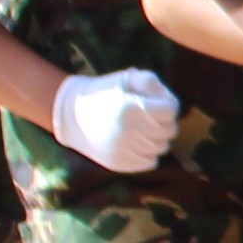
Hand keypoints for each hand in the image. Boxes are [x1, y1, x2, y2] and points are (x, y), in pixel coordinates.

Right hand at [45, 69, 181, 173]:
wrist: (71, 116)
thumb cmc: (103, 93)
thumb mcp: (125, 78)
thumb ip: (150, 82)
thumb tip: (170, 100)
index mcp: (130, 108)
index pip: (170, 110)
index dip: (167, 104)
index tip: (157, 102)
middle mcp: (128, 132)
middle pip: (169, 130)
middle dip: (164, 121)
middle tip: (150, 116)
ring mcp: (124, 150)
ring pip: (162, 147)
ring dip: (157, 137)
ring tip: (141, 128)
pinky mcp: (120, 164)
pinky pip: (151, 162)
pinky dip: (148, 153)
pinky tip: (136, 142)